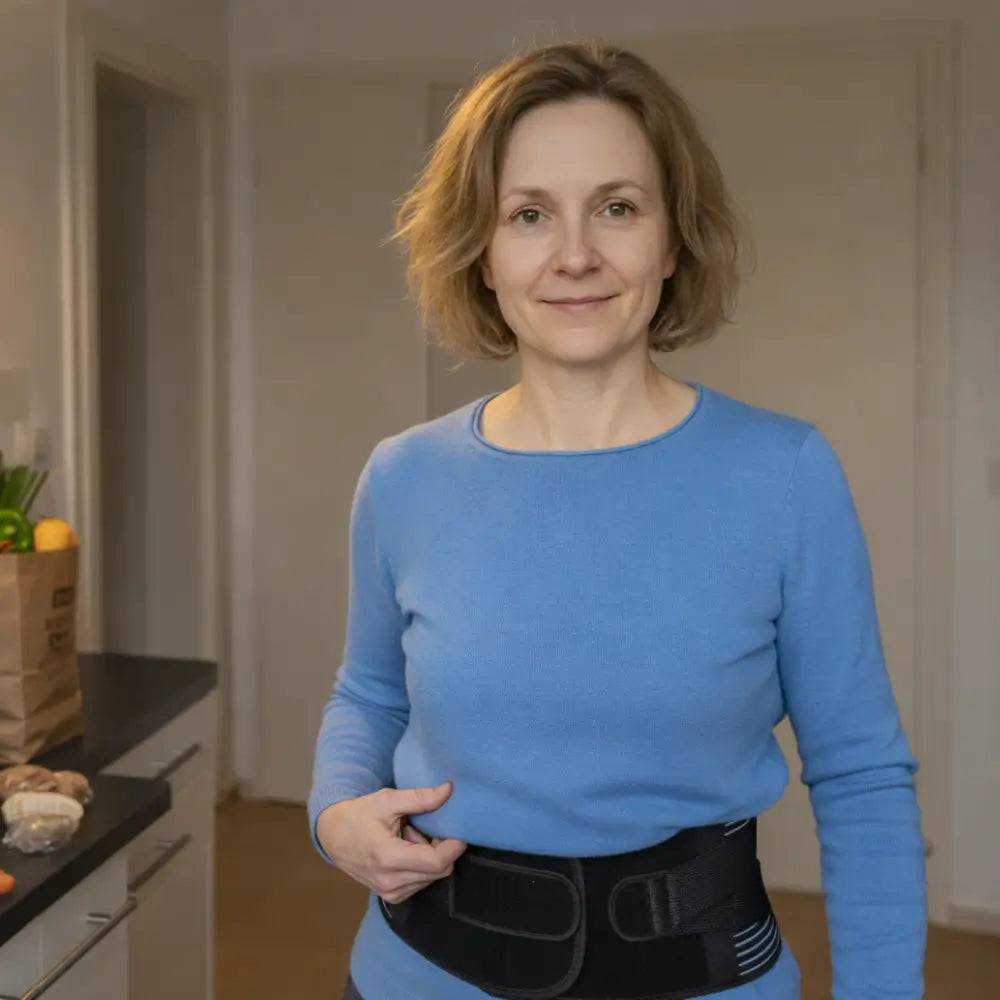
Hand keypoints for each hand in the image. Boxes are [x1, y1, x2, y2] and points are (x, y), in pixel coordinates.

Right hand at [315, 782, 466, 903]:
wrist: (333, 836)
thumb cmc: (360, 814)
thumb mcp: (388, 800)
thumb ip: (420, 798)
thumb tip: (449, 790)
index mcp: (388, 857)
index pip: (436, 862)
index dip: (454, 846)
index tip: (460, 829)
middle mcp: (390, 882)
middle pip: (438, 871)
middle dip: (443, 849)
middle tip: (430, 827)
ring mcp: (390, 893)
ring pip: (432, 877)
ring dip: (432, 857)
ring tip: (413, 837)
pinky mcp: (391, 897)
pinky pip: (421, 883)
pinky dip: (422, 866)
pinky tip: (408, 850)